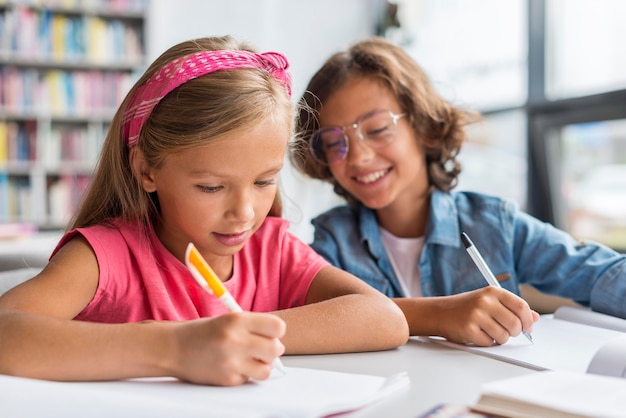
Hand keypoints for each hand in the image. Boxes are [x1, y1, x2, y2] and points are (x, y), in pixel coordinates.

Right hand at [168, 312, 285, 384]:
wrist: (172, 348)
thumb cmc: (201, 333)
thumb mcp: (228, 319)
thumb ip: (253, 327)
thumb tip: (278, 339)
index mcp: (237, 320)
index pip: (277, 326)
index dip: (276, 331)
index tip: (270, 333)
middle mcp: (236, 340)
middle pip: (276, 349)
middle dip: (272, 350)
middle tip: (261, 349)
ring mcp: (231, 362)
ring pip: (266, 369)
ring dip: (261, 366)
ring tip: (248, 359)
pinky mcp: (227, 379)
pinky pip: (249, 379)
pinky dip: (244, 375)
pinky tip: (231, 366)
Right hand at [435, 286, 539, 345]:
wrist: (439, 312)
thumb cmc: (466, 307)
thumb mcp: (489, 301)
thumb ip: (512, 308)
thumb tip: (535, 318)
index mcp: (493, 291)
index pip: (521, 306)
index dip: (528, 320)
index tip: (528, 327)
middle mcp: (485, 301)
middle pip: (515, 323)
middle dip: (514, 332)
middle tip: (507, 332)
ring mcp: (476, 315)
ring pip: (504, 336)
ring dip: (500, 339)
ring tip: (489, 332)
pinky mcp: (468, 329)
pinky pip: (489, 343)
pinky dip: (486, 343)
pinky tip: (478, 334)